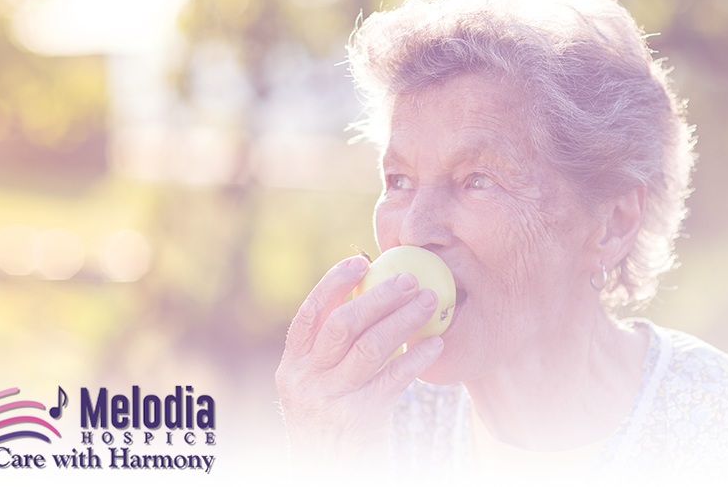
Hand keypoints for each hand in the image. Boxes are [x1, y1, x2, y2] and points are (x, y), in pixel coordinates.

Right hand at [275, 255, 444, 471]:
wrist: (325, 467)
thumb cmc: (330, 413)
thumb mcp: (315, 380)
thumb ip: (331, 343)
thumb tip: (366, 288)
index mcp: (293, 363)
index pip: (310, 313)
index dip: (333, 283)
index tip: (361, 261)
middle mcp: (306, 379)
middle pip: (343, 325)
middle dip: (379, 297)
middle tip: (410, 281)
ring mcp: (332, 399)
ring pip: (371, 348)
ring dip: (404, 320)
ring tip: (429, 302)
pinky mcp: (361, 417)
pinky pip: (393, 379)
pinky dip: (416, 358)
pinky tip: (434, 344)